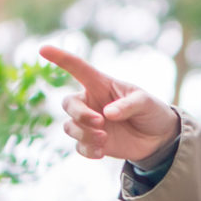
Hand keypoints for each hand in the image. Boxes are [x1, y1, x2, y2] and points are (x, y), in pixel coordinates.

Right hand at [41, 44, 180, 162]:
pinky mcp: (92, 142)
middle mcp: (90, 102)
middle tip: (100, 122)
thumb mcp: (145, 102)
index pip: (77, 68)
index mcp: (100, 84)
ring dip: (84, 134)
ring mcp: (89, 123)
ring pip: (69, 127)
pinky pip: (79, 146)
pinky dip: (88, 149)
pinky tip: (102, 151)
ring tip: (104, 138)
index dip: (60, 58)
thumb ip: (128, 105)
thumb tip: (107, 113)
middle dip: (80, 114)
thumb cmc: (150, 110)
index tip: (43, 49)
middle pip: (68, 104)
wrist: (157, 138)